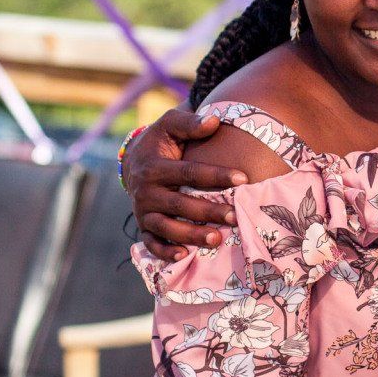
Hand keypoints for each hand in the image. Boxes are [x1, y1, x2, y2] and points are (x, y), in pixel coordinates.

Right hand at [130, 109, 246, 260]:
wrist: (134, 160)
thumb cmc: (162, 141)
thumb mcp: (170, 125)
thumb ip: (190, 122)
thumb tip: (214, 120)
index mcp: (154, 166)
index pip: (189, 173)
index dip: (216, 176)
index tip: (243, 179)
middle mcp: (146, 191)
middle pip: (179, 204)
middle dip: (208, 211)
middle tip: (235, 216)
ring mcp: (143, 211)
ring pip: (166, 227)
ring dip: (191, 235)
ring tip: (218, 239)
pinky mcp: (144, 226)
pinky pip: (151, 243)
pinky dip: (164, 252)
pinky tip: (184, 256)